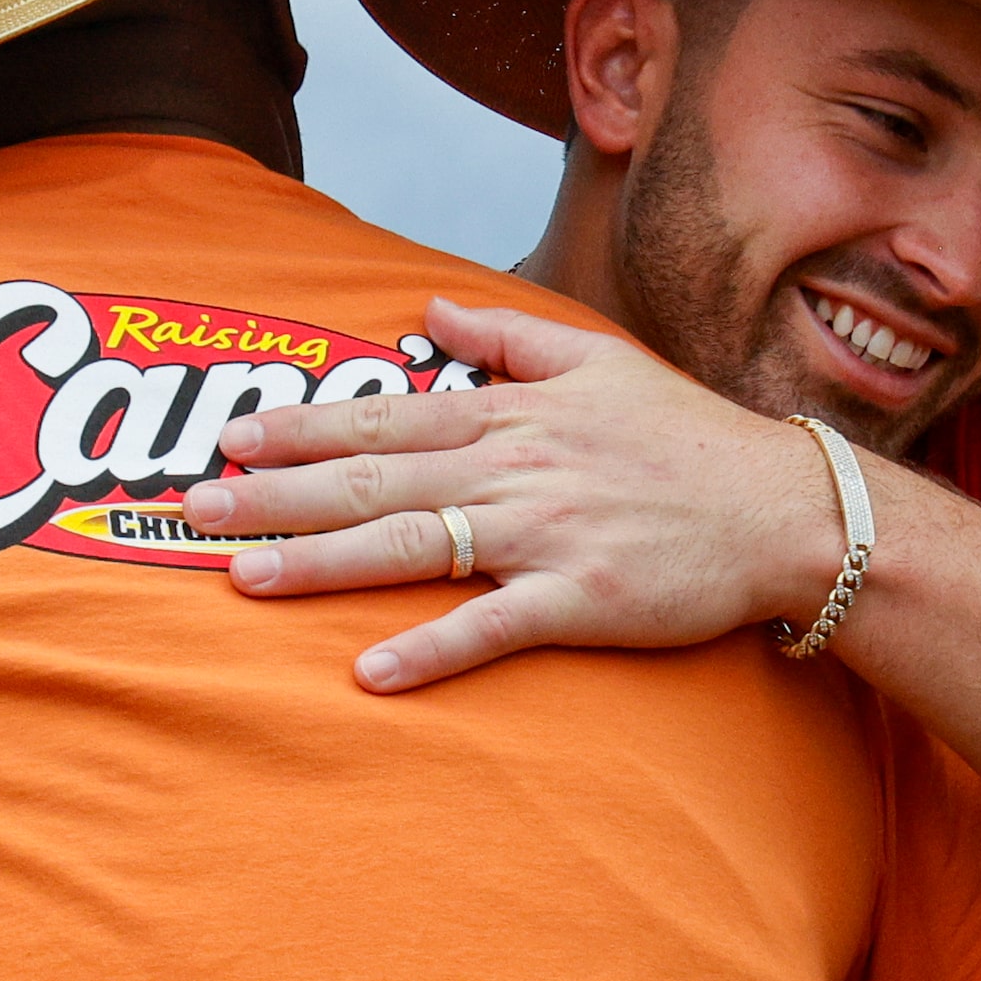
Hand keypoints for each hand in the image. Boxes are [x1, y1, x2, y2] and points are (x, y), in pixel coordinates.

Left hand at [182, 298, 843, 691]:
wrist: (786, 508)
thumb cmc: (690, 440)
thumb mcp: (602, 361)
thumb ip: (509, 337)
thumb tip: (435, 308)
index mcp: (514, 414)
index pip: (388, 415)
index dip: (304, 426)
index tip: (232, 434)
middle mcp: (515, 469)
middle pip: (375, 479)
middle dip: (277, 493)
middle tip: (194, 508)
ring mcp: (545, 535)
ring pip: (413, 545)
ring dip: (322, 563)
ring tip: (243, 578)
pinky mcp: (582, 600)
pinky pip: (492, 627)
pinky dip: (431, 650)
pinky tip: (368, 673)